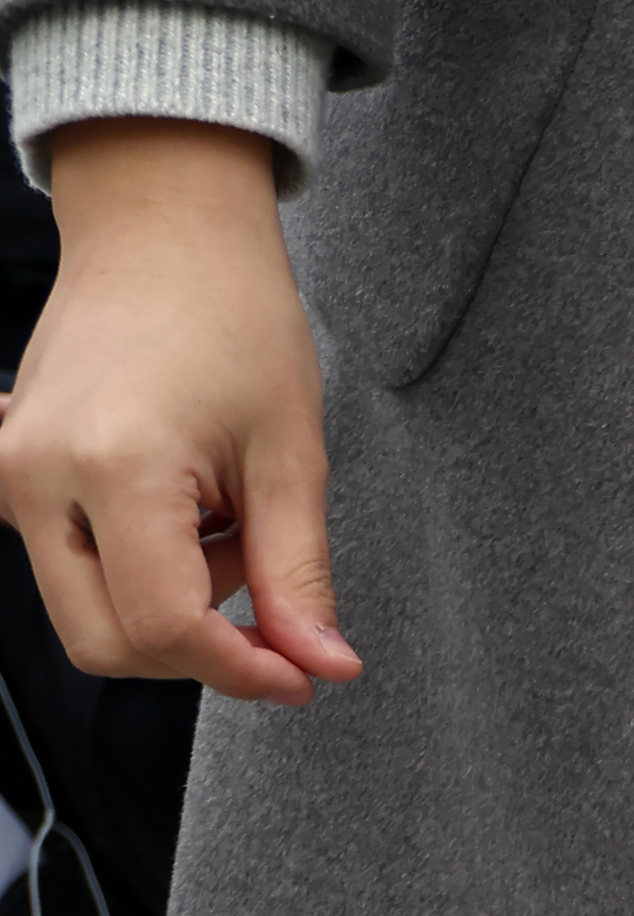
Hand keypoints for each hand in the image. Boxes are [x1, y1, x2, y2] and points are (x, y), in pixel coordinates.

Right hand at [0, 119, 357, 702]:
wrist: (165, 237)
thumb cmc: (234, 318)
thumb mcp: (291, 454)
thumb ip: (298, 573)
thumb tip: (320, 666)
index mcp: (110, 468)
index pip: (164, 626)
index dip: (242, 669)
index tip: (302, 677)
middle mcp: (33, 477)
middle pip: (108, 640)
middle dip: (200, 639)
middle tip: (261, 563)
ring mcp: (7, 475)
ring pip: (86, 612)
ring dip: (170, 599)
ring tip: (222, 514)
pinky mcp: (5, 472)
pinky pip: (68, 562)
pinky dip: (136, 563)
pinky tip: (180, 504)